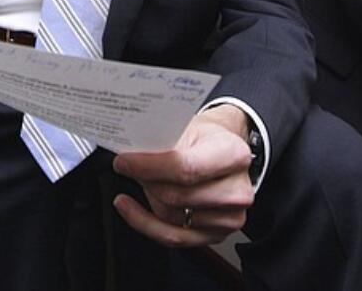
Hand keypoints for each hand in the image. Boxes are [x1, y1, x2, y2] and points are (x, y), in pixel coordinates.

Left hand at [111, 105, 254, 246]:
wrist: (224, 150)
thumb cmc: (206, 138)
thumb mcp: (186, 125)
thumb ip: (161, 142)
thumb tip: (128, 156)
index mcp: (233, 155)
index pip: (185, 168)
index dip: (149, 167)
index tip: (124, 162)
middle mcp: (237, 190)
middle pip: (176, 196)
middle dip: (146, 182)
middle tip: (129, 167)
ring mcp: (229, 217)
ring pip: (172, 217)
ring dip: (149, 199)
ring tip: (143, 180)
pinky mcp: (216, 235)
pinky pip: (173, 237)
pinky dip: (147, 224)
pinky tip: (132, 210)